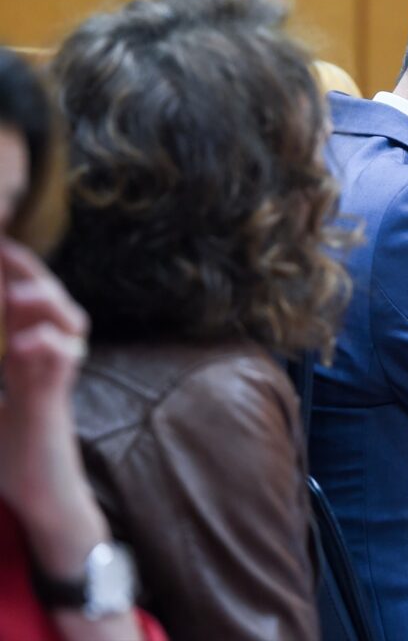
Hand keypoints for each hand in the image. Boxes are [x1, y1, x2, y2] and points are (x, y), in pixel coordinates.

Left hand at [0, 237, 89, 515]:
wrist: (42, 498)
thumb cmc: (15, 455)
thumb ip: (2, 375)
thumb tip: (0, 343)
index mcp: (29, 357)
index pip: (28, 303)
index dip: (16, 272)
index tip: (0, 244)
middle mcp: (48, 362)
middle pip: (56, 305)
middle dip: (31, 274)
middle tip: (7, 250)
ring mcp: (53, 382)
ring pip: (66, 329)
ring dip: (45, 305)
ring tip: (20, 290)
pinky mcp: (51, 407)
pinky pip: (58, 371)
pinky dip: (48, 351)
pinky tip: (27, 341)